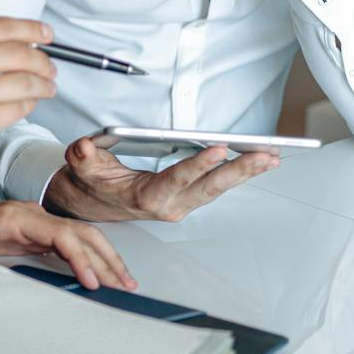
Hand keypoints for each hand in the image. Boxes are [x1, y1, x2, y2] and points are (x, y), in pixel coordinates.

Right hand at [0, 18, 56, 188]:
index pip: (0, 26)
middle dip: (42, 59)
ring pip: (23, 82)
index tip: (44, 32)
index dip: (30, 28)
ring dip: (42, 84)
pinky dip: (28, 105)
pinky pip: (15, 110)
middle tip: (49, 64)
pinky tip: (29, 103)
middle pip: (19, 52)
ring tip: (47, 86)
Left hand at [0, 198, 135, 291]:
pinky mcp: (37, 234)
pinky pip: (73, 241)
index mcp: (9, 218)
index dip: (77, 256)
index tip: (91, 279)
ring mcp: (36, 223)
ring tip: (124, 280)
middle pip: (79, 231)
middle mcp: (29, 216)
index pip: (56, 232)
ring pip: (81, 234)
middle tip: (123, 284)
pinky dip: (93, 255)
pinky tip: (103, 271)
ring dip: (105, 256)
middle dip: (105, 258)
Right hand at [42, 134, 276, 222]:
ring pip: (219, 189)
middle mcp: (170, 205)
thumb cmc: (92, 183)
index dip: (199, 165)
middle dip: (240, 171)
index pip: (177, 178)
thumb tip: (84, 147)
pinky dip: (239, 174)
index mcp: (147, 197)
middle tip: (265, 156)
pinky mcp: (189, 200)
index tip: (220, 150)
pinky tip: (257, 162)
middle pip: (210, 187)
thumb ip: (82, 157)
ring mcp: (182, 204)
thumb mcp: (81, 168)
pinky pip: (218, 187)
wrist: (92, 203)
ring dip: (246, 173)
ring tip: (271, 156)